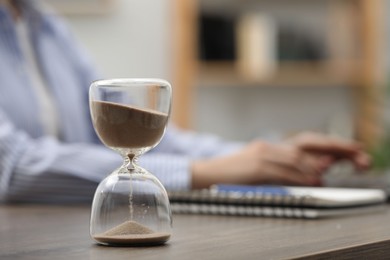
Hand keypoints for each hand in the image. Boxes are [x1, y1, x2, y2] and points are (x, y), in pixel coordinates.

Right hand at [191, 132, 370, 188]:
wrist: (208, 173)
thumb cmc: (233, 174)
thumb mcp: (260, 169)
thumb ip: (284, 169)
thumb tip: (311, 173)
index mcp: (271, 147)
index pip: (304, 143)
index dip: (327, 144)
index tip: (348, 148)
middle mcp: (269, 147)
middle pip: (306, 144)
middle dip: (332, 146)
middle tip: (354, 151)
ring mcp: (263, 155)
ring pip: (297, 158)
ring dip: (316, 167)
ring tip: (330, 173)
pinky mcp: (257, 167)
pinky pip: (284, 171)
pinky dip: (301, 177)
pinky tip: (312, 180)